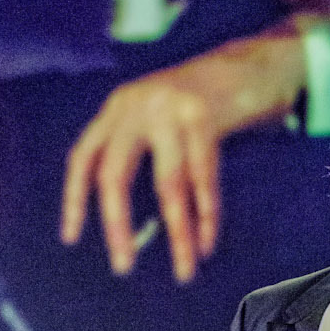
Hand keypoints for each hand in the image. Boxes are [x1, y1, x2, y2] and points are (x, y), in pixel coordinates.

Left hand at [61, 19, 310, 281]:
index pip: (84, 158)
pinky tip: (207, 242)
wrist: (258, 59)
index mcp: (119, 107)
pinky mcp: (204, 115)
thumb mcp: (160, 115)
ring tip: (185, 271)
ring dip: (177, 234)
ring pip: (167, 185)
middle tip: (123, 267)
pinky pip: (203, 178)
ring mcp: (170, 108)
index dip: (74, 199)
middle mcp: (137, 104)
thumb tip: (134, 221)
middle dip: (118, 225)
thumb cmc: (210, 101)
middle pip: (115, 174)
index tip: (71, 238)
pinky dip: (207, 216)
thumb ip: (142, 149)